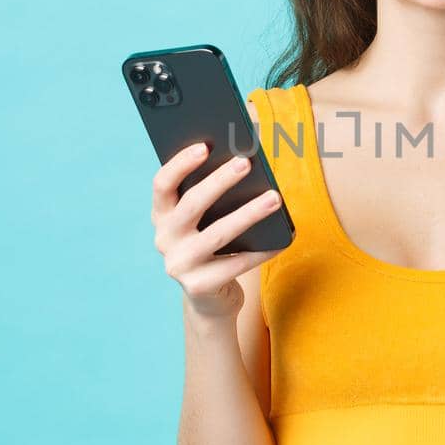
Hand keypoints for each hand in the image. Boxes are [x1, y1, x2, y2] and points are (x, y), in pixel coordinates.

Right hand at [150, 142, 284, 318]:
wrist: (210, 298)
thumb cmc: (213, 246)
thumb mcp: (205, 221)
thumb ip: (214, 195)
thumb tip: (245, 161)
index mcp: (161, 216)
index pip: (162, 184)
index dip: (180, 164)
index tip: (205, 145)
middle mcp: (164, 239)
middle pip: (191, 205)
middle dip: (219, 181)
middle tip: (245, 162)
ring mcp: (179, 265)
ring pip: (217, 234)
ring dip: (248, 213)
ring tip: (274, 198)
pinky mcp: (199, 287)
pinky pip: (237, 264)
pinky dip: (262, 250)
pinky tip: (283, 238)